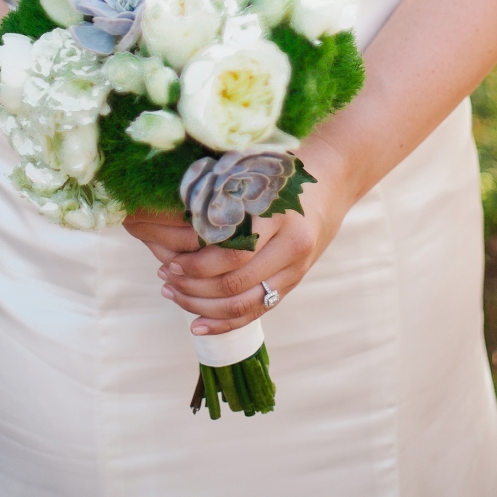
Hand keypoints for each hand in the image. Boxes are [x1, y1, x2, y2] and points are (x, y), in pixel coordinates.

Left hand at [132, 133, 353, 335]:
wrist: (332, 181)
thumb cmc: (282, 170)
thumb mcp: (255, 173)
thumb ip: (224, 195)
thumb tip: (171, 218)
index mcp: (279, 215)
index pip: (232, 253)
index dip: (195, 264)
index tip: (167, 259)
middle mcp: (291, 247)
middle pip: (234, 283)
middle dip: (192, 286)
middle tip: (164, 275)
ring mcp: (295, 269)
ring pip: (243, 304)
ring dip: (202, 306)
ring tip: (172, 294)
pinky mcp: (293, 283)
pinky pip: (256, 312)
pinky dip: (224, 323)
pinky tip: (198, 325)